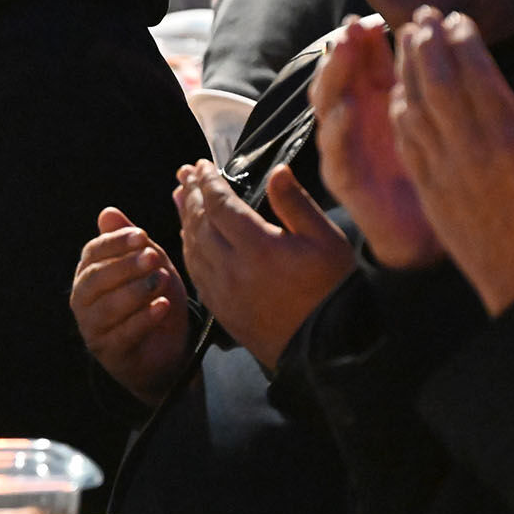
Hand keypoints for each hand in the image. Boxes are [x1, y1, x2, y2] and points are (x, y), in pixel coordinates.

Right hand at [70, 207, 191, 405]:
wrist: (169, 346)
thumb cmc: (154, 298)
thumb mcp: (150, 265)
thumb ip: (130, 241)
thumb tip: (107, 212)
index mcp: (89, 273)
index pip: (92, 253)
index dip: (115, 242)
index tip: (142, 236)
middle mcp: (84, 301)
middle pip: (95, 279)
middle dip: (125, 266)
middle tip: (152, 257)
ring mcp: (93, 329)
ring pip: (107, 308)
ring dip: (135, 292)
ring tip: (161, 281)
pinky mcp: (109, 354)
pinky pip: (123, 335)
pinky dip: (143, 319)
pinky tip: (162, 307)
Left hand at [175, 159, 351, 369]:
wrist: (328, 347)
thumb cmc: (333, 289)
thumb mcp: (326, 240)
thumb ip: (296, 204)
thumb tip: (277, 171)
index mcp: (258, 247)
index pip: (220, 205)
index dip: (208, 182)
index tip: (203, 165)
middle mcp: (232, 268)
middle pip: (199, 223)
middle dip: (192, 195)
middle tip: (186, 174)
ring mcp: (222, 291)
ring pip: (192, 248)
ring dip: (184, 219)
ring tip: (181, 196)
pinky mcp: (221, 309)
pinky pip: (196, 272)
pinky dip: (189, 248)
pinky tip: (189, 237)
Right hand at [311, 16, 440, 268]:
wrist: (428, 231)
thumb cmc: (434, 167)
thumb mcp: (432, 111)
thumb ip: (423, 75)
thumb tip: (429, 26)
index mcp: (373, 102)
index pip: (360, 62)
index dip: (362, 39)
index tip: (371, 18)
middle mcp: (354, 122)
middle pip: (338, 78)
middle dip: (343, 51)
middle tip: (352, 29)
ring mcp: (344, 150)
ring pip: (327, 108)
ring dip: (333, 78)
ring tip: (344, 55)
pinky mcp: (345, 179)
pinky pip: (335, 151)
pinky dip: (337, 128)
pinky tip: (347, 109)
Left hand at [389, 9, 513, 315]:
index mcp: (507, 134)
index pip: (474, 73)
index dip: (461, 41)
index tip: (454, 18)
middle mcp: (468, 147)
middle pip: (436, 83)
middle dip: (425, 44)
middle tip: (419, 15)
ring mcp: (443, 170)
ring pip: (414, 108)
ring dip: (406, 71)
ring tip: (403, 42)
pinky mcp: (429, 190)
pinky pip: (407, 142)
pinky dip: (400, 111)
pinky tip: (398, 94)